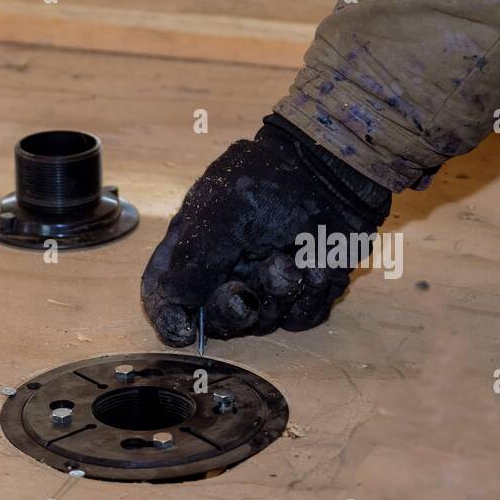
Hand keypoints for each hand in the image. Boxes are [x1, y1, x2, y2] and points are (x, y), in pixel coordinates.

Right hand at [140, 115, 391, 346]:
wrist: (334, 169)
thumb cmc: (269, 181)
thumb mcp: (219, 213)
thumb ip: (192, 261)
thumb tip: (173, 301)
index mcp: (191, 252)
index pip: (165, 297)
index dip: (169, 319)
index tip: (184, 330)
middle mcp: (225, 275)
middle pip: (216, 321)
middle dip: (230, 313)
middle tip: (244, 294)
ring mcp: (266, 287)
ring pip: (263, 322)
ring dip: (278, 294)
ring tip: (291, 257)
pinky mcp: (304, 292)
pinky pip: (301, 317)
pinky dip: (309, 295)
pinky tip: (316, 264)